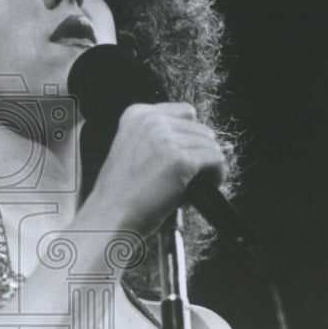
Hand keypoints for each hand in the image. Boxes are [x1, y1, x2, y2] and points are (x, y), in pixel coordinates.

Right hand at [82, 102, 225, 236]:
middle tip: (193, 173)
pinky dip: (217, 174)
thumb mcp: (131, 149)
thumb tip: (200, 140)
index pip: (184, 112)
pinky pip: (215, 160)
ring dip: (210, 164)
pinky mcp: (180, 161)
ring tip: (200, 182)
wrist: (110, 216)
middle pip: (200, 128)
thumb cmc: (120, 192)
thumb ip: (158, 138)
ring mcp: (165, 139)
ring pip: (210, 144)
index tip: (187, 152)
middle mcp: (151, 121)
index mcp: (136, 114)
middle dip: (200, 150)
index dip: (189, 134)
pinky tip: (210, 184)